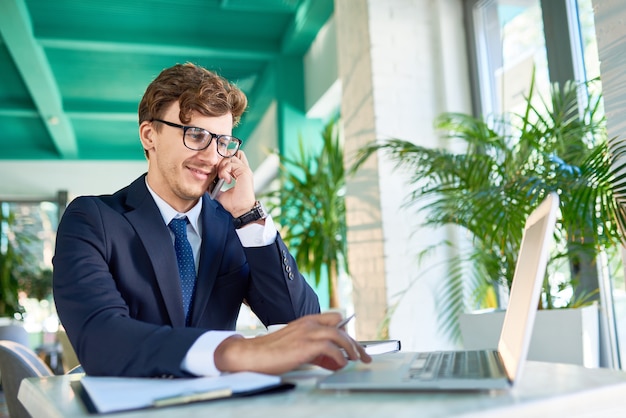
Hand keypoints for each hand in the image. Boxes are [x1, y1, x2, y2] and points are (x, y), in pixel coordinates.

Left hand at [213, 150, 256, 216]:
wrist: (240, 210)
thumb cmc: (234, 203)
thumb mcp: (220, 192)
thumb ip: (215, 185)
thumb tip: (206, 183)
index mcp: (240, 173)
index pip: (233, 156)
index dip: (223, 159)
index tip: (216, 169)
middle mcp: (243, 169)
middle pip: (231, 153)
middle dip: (221, 160)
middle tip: (217, 172)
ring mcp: (245, 170)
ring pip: (230, 157)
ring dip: (222, 166)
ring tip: (221, 177)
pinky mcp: (245, 172)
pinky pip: (231, 164)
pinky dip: (225, 171)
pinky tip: (226, 180)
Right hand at [214, 312, 371, 374]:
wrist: (251, 354)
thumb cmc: (271, 351)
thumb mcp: (297, 346)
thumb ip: (315, 350)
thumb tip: (333, 360)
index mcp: (306, 321)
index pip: (335, 319)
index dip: (347, 332)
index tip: (356, 345)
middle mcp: (309, 323)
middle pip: (341, 328)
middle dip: (355, 343)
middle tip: (364, 356)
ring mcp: (307, 333)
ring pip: (339, 335)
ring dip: (351, 348)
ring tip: (356, 360)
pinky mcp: (304, 345)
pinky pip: (330, 348)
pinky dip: (339, 357)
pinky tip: (340, 365)